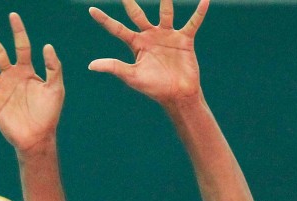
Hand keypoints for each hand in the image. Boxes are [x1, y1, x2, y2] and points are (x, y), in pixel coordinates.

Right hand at [0, 13, 63, 154]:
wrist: (39, 138)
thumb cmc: (49, 114)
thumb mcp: (56, 89)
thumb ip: (53, 68)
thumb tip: (47, 46)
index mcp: (26, 71)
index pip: (21, 46)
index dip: (18, 31)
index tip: (13, 15)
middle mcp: (10, 76)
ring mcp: (0, 89)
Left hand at [87, 0, 208, 106]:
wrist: (177, 95)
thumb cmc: (154, 88)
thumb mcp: (132, 77)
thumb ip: (114, 67)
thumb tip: (91, 65)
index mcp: (136, 44)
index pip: (117, 29)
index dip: (104, 20)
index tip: (90, 10)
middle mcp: (150, 36)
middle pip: (137, 13)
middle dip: (129, 1)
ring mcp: (168, 36)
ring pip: (165, 12)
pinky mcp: (184, 39)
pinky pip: (193, 22)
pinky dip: (199, 12)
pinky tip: (205, 0)